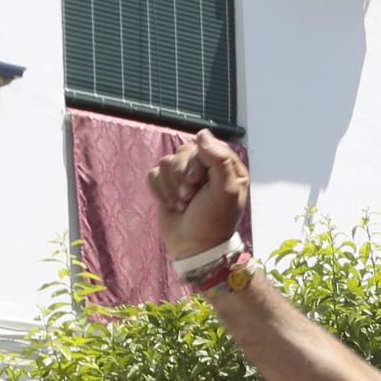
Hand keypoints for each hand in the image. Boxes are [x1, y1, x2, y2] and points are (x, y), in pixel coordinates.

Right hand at [145, 129, 248, 259]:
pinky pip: (153, 174)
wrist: (193, 247)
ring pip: (165, 162)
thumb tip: (202, 133)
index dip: (196, 162)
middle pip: (182, 152)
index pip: (204, 146)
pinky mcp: (167, 185)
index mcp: (227, 168)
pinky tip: (171, 205)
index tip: (197, 182)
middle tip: (189, 198)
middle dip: (180, 177)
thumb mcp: (224, 192)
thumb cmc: (213, 222)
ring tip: (182, 205)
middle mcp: (207, 169)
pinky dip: (159, 190)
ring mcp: (185, 176)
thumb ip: (219, 161)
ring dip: (170, 187)